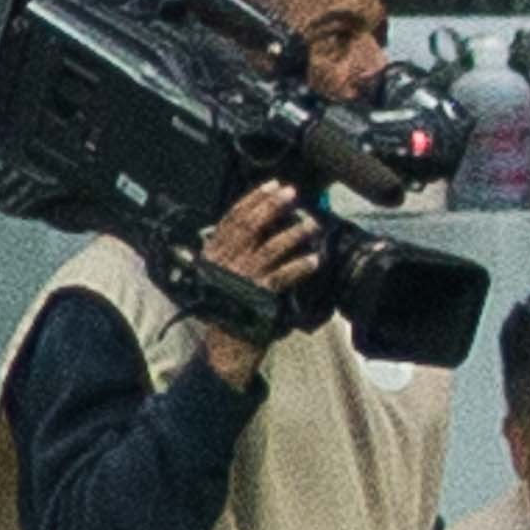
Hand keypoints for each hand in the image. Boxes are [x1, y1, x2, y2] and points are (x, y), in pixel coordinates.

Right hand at [190, 181, 318, 390]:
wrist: (226, 344)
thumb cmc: (227, 306)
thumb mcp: (221, 273)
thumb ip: (232, 250)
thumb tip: (256, 224)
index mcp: (214, 253)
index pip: (232, 218)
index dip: (253, 199)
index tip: (272, 185)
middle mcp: (225, 262)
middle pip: (249, 227)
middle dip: (272, 206)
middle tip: (292, 193)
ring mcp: (242, 278)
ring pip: (269, 248)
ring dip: (293, 234)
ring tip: (312, 225)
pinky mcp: (258, 296)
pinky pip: (282, 276)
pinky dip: (299, 266)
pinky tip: (314, 259)